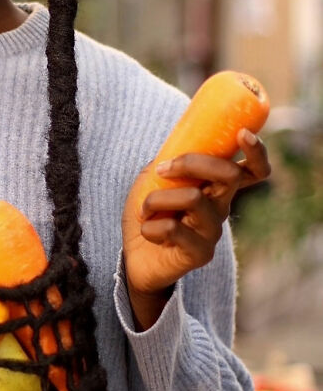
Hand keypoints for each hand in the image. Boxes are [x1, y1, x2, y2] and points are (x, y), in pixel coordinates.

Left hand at [121, 129, 270, 329]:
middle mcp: (222, 207)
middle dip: (192, 163)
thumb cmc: (147, 213)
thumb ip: (168, 160)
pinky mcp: (201, 253)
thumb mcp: (153, 178)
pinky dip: (150, 226)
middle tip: (162, 169)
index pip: (252, 170)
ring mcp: (214, 231)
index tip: (242, 133)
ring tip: (144, 210)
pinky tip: (147, 233)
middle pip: (230, 175)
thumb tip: (177, 145)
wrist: (133, 257)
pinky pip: (174, 228)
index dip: (256, 152)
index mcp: (216, 187)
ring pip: (194, 198)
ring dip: (157, 198)